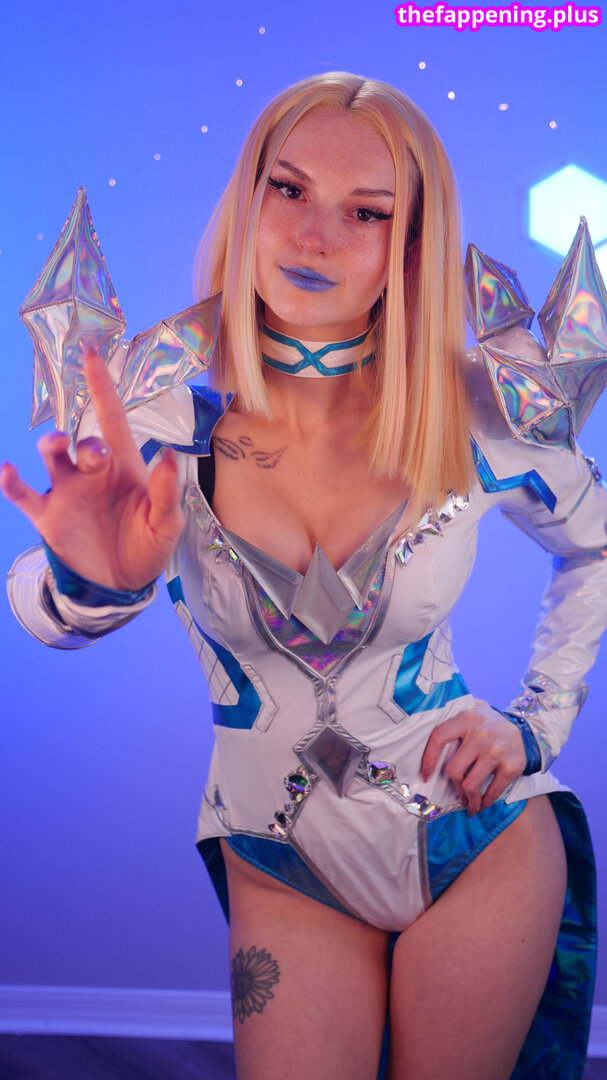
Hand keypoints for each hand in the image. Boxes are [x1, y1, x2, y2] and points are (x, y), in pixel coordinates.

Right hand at [0, 351, 183, 590]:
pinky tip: (9, 472)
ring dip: (52, 445)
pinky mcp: (48, 516)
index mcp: (124, 467)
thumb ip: (165, 492)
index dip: (102, 388)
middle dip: (87, 441)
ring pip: (51, 455)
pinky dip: (11, 482)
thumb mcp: (166, 525)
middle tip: (95, 454)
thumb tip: (166, 456)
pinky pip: (23, 494)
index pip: (112, 419)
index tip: (91, 355)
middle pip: (83, 441)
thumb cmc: (148, 547)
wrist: (121, 585)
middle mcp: (92, 473)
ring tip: (57, 446)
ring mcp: (67, 492)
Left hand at [420, 703, 526, 815]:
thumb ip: (452, 719)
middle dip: (453, 786)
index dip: (428, 759)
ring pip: (470, 785)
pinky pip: (492, 791)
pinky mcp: (511, 767)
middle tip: (456, 793)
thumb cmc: (490, 725)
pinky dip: (484, 802)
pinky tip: (481, 804)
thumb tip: (422, 734)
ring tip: (468, 803)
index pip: (439, 737)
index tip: (425, 775)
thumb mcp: (473, 712)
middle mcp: (481, 734)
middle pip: (454, 769)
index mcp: (467, 719)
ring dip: (468, 799)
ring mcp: (496, 751)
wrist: (526, 732)